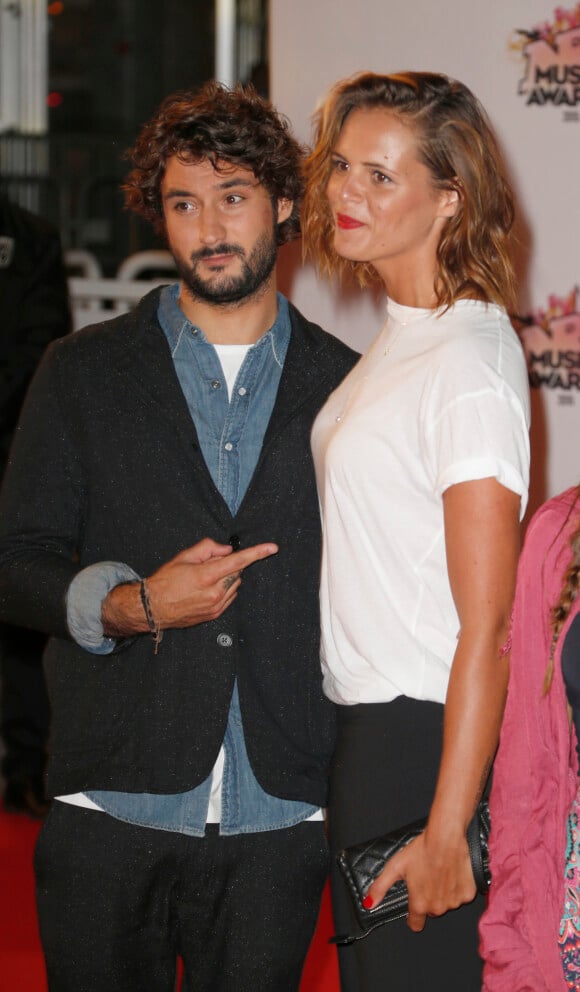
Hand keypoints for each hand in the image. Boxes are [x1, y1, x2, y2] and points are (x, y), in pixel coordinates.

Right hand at [102, 537, 277, 635]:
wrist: (153, 608)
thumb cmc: (166, 580)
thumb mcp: (184, 557)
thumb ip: (208, 548)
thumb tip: (227, 549)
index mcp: (207, 576)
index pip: (238, 561)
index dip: (257, 553)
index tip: (273, 548)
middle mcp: (215, 593)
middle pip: (237, 572)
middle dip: (230, 565)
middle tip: (209, 565)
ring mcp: (216, 606)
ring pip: (235, 585)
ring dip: (227, 578)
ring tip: (204, 579)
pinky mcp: (215, 614)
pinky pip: (230, 597)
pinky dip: (224, 589)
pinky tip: (206, 589)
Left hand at [365, 827, 475, 931]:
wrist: (446, 837)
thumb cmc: (420, 850)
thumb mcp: (395, 867)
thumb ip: (380, 887)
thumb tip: (368, 903)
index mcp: (420, 904)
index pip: (416, 924)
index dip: (413, 916)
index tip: (414, 906)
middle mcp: (438, 907)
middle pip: (432, 911)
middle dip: (429, 899)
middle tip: (426, 878)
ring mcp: (455, 901)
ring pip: (447, 903)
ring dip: (443, 893)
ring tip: (439, 873)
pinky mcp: (468, 893)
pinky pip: (461, 895)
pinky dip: (458, 887)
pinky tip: (452, 872)